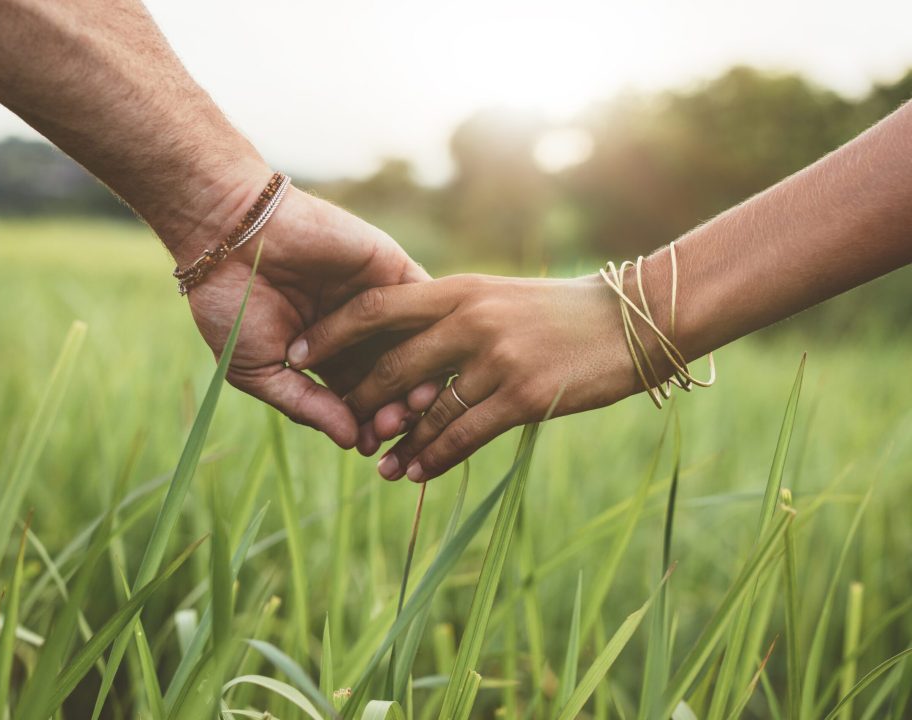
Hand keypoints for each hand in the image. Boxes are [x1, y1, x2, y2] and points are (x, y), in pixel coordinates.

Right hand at [174, 169, 440, 449]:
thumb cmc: (232, 304)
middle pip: (393, 379)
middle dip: (395, 408)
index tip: (369, 446)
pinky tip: (426, 359)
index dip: (367, 425)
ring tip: (412, 404)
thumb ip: (306, 405)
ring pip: (413, 347)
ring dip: (418, 377)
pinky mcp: (391, 268)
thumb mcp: (260, 369)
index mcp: (327, 358)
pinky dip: (429, 332)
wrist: (229, 234)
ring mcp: (378, 300)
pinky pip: (423, 304)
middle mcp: (358, 333)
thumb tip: (351, 442)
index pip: (360, 400)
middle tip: (393, 427)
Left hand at [288, 274, 651, 480]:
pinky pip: (463, 435)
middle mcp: (470, 320)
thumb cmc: (561, 311)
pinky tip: (417, 473)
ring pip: (426, 410)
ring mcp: (496, 358)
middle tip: (344, 427)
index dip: (331, 333)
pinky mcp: (523, 396)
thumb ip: (452, 314)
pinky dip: (434, 457)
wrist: (632, 320)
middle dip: (360, 402)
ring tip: (377, 466)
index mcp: (459, 289)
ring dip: (397, 443)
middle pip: (392, 367)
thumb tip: (406, 345)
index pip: (375, 307)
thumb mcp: (499, 296)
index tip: (299, 353)